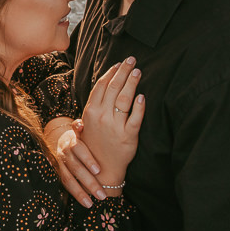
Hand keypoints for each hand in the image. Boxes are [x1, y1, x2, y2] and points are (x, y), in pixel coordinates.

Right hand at [45, 117, 103, 207]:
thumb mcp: (84, 130)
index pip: (78, 148)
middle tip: (102, 194)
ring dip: (80, 192)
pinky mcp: (58, 172)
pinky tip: (87, 203)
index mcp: (72, 140)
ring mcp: (59, 163)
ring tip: (92, 203)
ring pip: (68, 178)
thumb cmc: (83, 136)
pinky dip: (76, 194)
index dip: (87, 159)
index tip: (98, 170)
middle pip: (75, 167)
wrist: (63, 139)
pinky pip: (65, 184)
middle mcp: (63, 152)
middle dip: (89, 181)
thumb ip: (83, 129)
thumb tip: (80, 124)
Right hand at [79, 57, 143, 193]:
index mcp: (90, 112)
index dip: (110, 73)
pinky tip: (142, 96)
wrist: (101, 171)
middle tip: (132, 60)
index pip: (101, 86)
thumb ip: (94, 106)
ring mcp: (114, 126)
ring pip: (124, 99)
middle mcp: (101, 117)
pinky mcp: (128, 136)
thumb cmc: (94, 146)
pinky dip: (139, 106)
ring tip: (138, 71)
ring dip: (132, 82)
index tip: (119, 64)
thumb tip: (102, 87)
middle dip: (123, 71)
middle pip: (113, 87)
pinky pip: (135, 117)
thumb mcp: (87, 125)